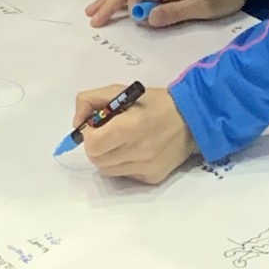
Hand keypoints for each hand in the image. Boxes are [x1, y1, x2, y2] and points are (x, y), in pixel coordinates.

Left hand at [73, 86, 197, 184]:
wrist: (191, 119)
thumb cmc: (153, 102)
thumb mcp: (121, 90)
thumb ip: (91, 100)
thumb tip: (77, 124)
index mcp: (131, 126)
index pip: (93, 144)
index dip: (89, 136)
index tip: (97, 127)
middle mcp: (139, 150)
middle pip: (97, 159)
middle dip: (96, 146)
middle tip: (108, 134)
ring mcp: (146, 167)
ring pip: (107, 170)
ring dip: (107, 156)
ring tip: (121, 142)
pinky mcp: (152, 178)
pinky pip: (124, 176)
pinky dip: (122, 164)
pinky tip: (135, 151)